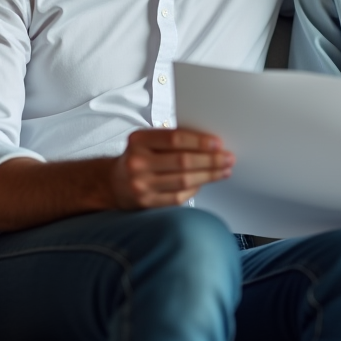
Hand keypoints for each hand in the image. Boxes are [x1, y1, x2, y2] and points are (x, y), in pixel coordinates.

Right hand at [111, 128, 234, 209]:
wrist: (112, 183)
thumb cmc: (137, 158)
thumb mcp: (147, 141)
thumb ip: (172, 140)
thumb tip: (210, 143)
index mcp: (138, 141)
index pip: (175, 138)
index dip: (200, 141)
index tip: (218, 143)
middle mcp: (137, 163)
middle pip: (182, 161)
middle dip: (211, 160)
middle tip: (228, 158)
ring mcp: (141, 185)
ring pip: (184, 181)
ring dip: (209, 175)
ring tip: (224, 170)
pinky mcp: (147, 202)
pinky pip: (178, 197)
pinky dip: (196, 189)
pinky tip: (205, 182)